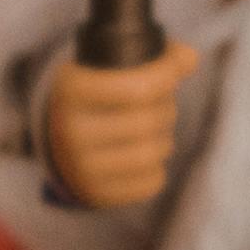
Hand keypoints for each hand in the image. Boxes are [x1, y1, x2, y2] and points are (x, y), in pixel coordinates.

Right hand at [40, 43, 196, 209]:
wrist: (60, 143)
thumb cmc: (97, 97)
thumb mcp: (109, 68)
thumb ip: (151, 57)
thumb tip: (190, 57)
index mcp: (71, 89)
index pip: (138, 87)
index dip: (167, 75)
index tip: (175, 70)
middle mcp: (71, 129)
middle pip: (147, 120)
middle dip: (167, 109)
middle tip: (163, 104)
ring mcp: (81, 166)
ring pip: (150, 153)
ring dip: (164, 140)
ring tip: (157, 132)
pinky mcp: (95, 192)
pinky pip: (149, 182)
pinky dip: (157, 170)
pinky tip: (147, 159)